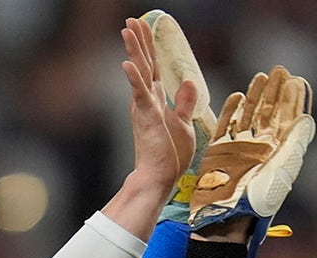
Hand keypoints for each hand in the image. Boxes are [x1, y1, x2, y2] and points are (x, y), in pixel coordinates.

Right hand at [120, 17, 197, 200]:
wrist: (160, 177)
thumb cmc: (169, 156)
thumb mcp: (183, 124)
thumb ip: (185, 103)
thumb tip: (189, 82)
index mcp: (156, 101)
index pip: (153, 68)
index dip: (149, 47)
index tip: (144, 27)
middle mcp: (147, 100)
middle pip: (144, 64)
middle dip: (139, 41)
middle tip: (131, 20)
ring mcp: (145, 107)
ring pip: (140, 72)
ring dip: (134, 50)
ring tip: (127, 30)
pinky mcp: (146, 116)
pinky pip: (139, 93)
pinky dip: (134, 78)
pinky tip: (127, 63)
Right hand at [189, 65, 315, 257]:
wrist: (227, 217)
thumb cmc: (259, 199)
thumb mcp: (283, 169)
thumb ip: (295, 143)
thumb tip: (307, 119)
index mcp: (278, 152)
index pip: (287, 119)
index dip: (292, 100)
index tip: (297, 80)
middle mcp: (260, 147)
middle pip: (269, 113)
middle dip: (275, 91)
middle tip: (280, 70)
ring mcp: (239, 147)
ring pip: (249, 115)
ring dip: (256, 96)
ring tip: (262, 76)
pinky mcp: (220, 150)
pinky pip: (226, 125)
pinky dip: (231, 110)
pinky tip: (239, 96)